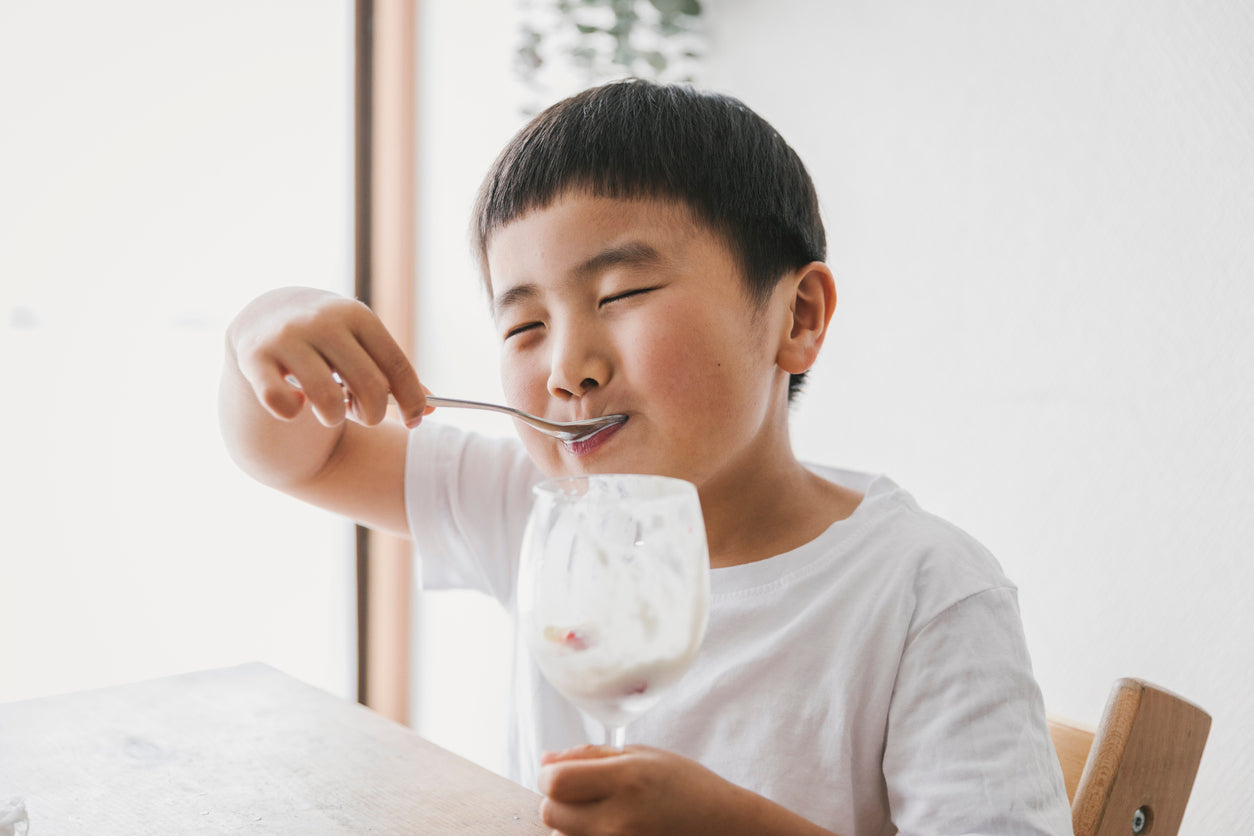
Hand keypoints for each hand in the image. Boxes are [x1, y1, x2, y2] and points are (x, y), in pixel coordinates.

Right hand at [228, 287, 429, 428]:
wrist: (264, 315)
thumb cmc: (327, 340)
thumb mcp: (362, 344)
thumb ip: (393, 373)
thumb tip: (428, 409)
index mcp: (358, 316)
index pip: (396, 366)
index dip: (412, 401)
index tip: (415, 423)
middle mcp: (324, 322)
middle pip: (371, 387)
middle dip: (373, 414)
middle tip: (363, 416)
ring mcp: (287, 338)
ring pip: (329, 402)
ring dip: (334, 418)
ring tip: (329, 411)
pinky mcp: (254, 358)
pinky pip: (283, 404)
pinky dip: (292, 412)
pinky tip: (294, 401)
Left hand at [537, 744, 834, 835]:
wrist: (726, 828)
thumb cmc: (687, 786)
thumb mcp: (644, 755)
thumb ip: (591, 757)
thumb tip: (544, 761)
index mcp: (626, 780)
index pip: (555, 783)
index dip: (550, 776)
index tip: (563, 774)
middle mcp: (619, 820)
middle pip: (550, 814)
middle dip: (558, 801)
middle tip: (585, 794)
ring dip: (571, 824)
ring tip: (604, 812)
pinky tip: (609, 827)